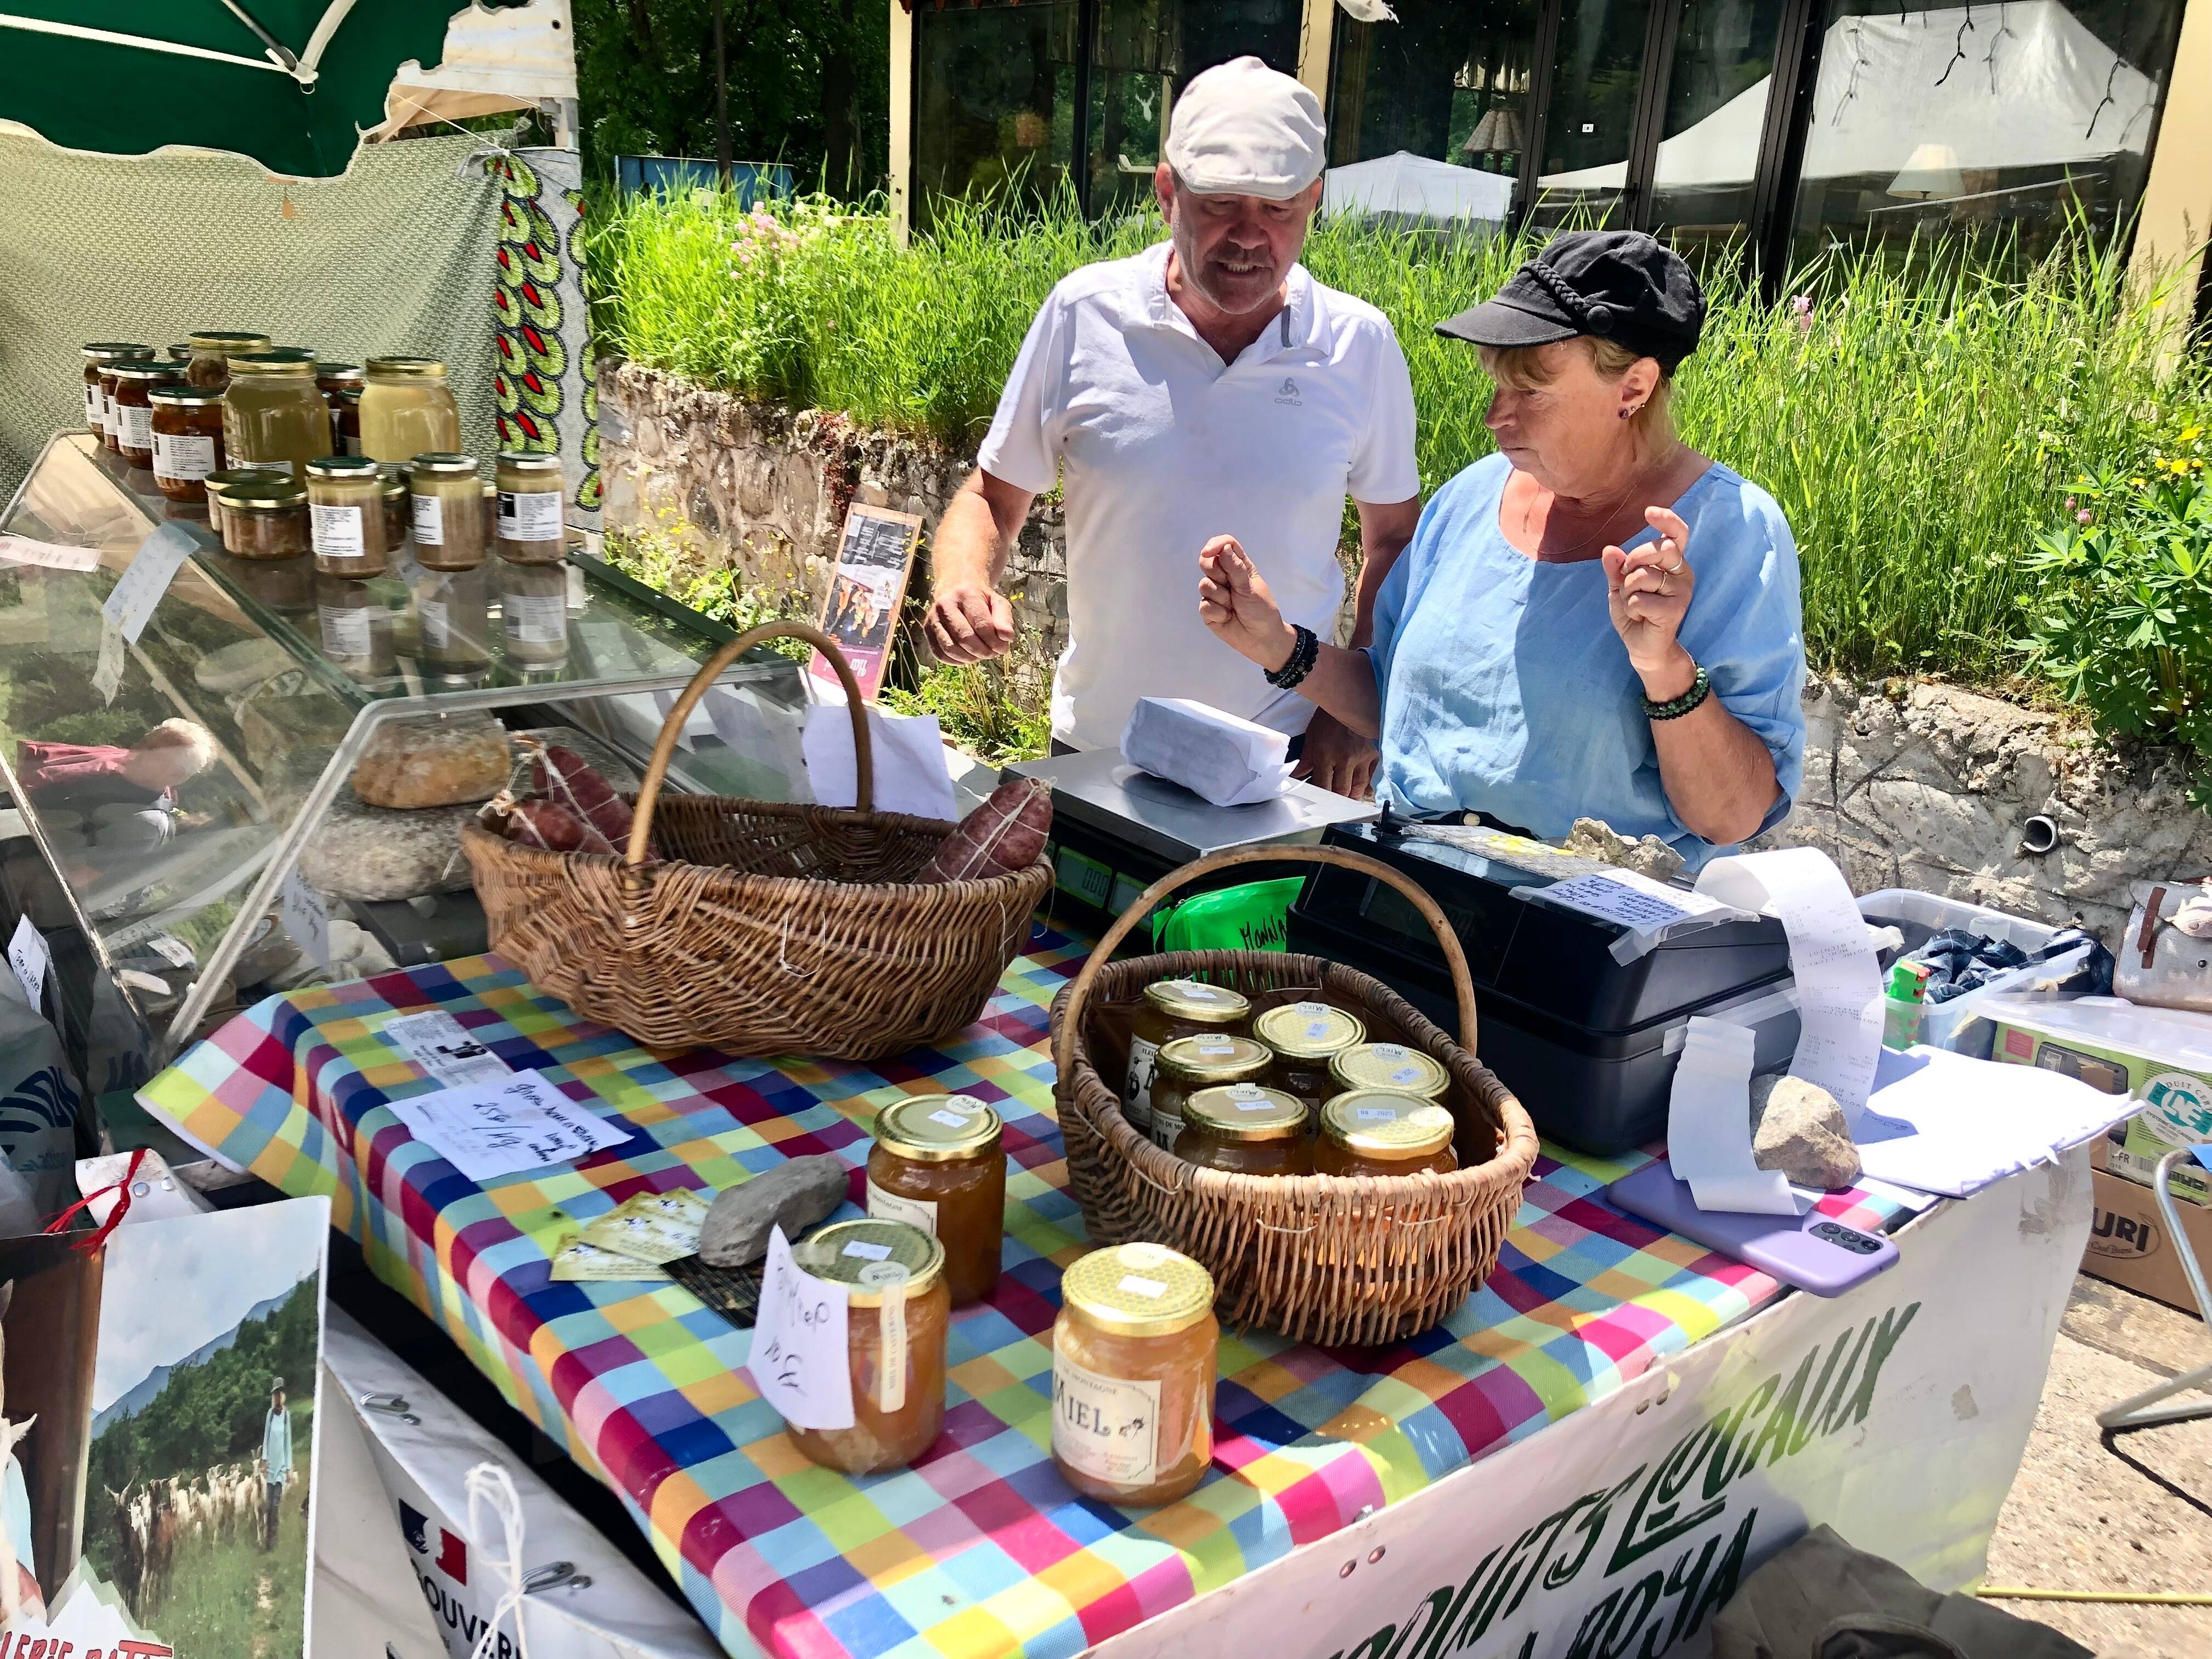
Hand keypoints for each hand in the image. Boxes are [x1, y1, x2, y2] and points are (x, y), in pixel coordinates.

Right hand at [924, 582, 1014, 663]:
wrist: (956, 589)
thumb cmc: (980, 600)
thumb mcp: (997, 603)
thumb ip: (1005, 619)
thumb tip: (1006, 637)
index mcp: (966, 594)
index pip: (982, 625)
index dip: (994, 642)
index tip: (1002, 648)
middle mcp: (945, 604)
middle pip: (965, 639)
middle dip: (983, 652)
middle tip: (991, 654)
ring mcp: (933, 617)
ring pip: (951, 649)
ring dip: (969, 658)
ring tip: (979, 655)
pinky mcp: (926, 630)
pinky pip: (940, 654)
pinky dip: (955, 661)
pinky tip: (966, 656)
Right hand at [1198, 535, 1294, 672]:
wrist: (1262, 639)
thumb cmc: (1262, 610)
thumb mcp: (1251, 588)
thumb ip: (1236, 569)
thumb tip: (1224, 548)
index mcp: (1239, 566)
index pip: (1225, 545)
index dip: (1215, 545)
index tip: (1209, 552)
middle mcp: (1225, 576)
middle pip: (1207, 562)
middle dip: (1216, 573)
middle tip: (1230, 586)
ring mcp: (1215, 593)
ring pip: (1204, 585)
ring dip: (1221, 597)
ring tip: (1233, 606)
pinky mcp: (1208, 610)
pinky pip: (1204, 605)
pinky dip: (1217, 612)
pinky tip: (1227, 617)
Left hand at [1296, 708, 1377, 799]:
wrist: (1349, 701)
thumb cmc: (1327, 719)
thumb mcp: (1312, 737)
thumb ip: (1306, 760)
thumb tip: (1297, 776)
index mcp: (1326, 755)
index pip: (1323, 785)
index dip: (1320, 797)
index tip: (1319, 803)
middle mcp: (1344, 759)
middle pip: (1342, 790)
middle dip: (1337, 801)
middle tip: (1334, 808)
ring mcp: (1361, 758)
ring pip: (1358, 786)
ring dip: (1352, 796)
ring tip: (1348, 802)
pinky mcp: (1373, 754)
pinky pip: (1371, 775)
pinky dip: (1368, 785)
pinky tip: (1365, 792)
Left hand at [1601, 506, 1696, 695]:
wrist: (1642, 645)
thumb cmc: (1635, 611)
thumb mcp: (1620, 585)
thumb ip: (1616, 568)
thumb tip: (1610, 550)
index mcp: (1673, 562)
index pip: (1678, 534)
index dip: (1667, 519)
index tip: (1649, 512)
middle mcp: (1683, 573)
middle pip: (1658, 548)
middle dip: (1634, 561)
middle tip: (1628, 580)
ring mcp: (1682, 591)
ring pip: (1643, 576)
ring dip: (1628, 591)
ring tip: (1635, 604)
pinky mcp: (1675, 609)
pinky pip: (1639, 598)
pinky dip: (1630, 608)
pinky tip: (1639, 616)